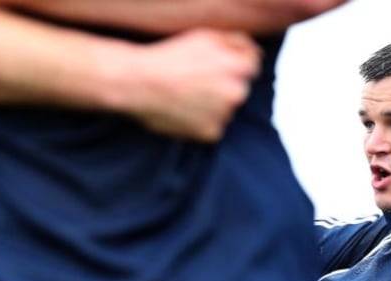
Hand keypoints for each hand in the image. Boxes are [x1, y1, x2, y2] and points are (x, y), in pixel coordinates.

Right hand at [123, 29, 260, 141]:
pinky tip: (183, 112)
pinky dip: (200, 123)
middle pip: (238, 90)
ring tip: (186, 98)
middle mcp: (237, 92)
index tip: (212, 69)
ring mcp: (224, 115)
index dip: (231, 66)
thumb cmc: (168, 59)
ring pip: (224, 110)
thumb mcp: (205, 37)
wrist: (139, 84)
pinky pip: (212, 128)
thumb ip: (236, 43)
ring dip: (212, 106)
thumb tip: (252, 53)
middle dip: (223, 87)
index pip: (251, 67)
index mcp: (240, 67)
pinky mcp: (210, 133)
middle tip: (195, 84)